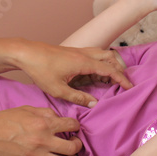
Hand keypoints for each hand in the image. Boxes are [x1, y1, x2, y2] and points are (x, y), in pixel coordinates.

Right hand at [0, 106, 82, 155]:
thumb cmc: (5, 119)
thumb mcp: (27, 109)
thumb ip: (46, 112)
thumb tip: (59, 118)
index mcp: (43, 123)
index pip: (70, 125)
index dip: (76, 125)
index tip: (75, 127)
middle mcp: (43, 140)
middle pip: (71, 147)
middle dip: (78, 145)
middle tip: (76, 142)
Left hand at [16, 42, 131, 106]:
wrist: (26, 53)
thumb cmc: (40, 70)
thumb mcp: (58, 89)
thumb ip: (78, 97)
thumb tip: (95, 104)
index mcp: (83, 62)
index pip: (110, 69)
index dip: (122, 79)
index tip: (130, 88)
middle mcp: (84, 54)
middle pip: (110, 57)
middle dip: (120, 69)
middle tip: (123, 83)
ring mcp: (79, 51)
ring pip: (102, 54)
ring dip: (110, 65)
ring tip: (111, 81)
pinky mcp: (73, 52)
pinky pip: (93, 56)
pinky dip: (100, 63)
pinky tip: (95, 75)